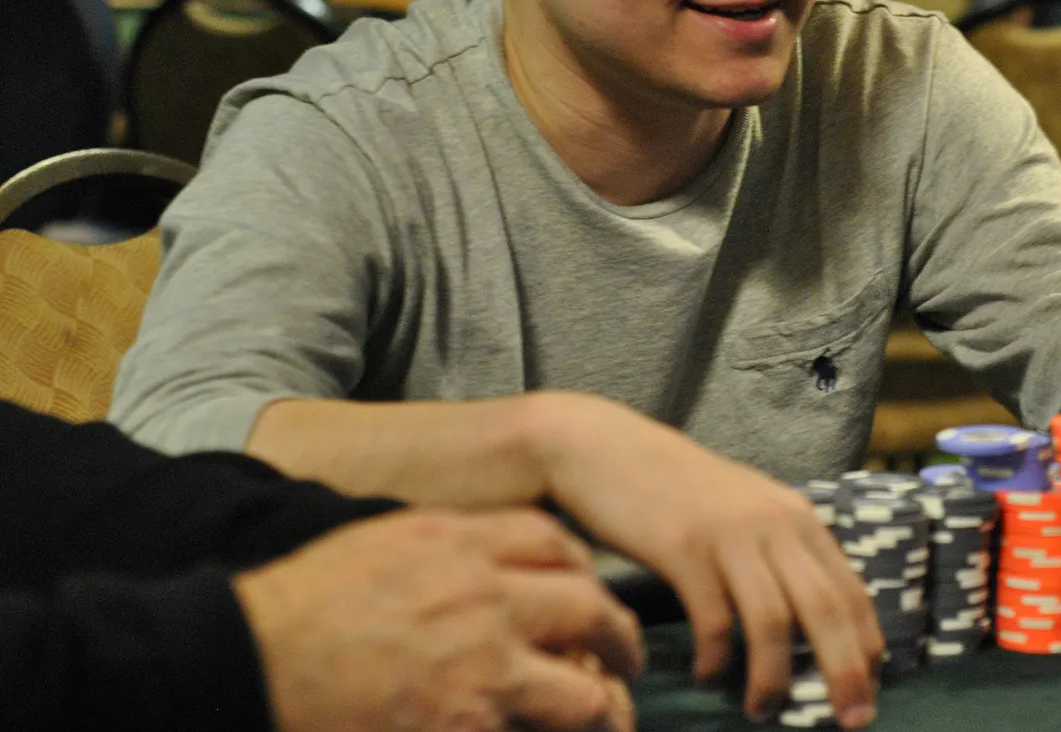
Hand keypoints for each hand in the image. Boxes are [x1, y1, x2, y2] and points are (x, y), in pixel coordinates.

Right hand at [236, 508, 645, 731]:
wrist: (242, 660)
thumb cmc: (293, 609)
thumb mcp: (373, 544)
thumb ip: (438, 550)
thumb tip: (478, 561)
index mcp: (458, 545)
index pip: (554, 541)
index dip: (583, 568)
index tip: (588, 588)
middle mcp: (484, 601)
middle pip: (589, 609)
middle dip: (619, 636)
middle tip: (626, 655)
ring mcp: (482, 673)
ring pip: (585, 694)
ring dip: (605, 710)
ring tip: (612, 720)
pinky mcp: (467, 730)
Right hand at [525, 391, 883, 728]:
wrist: (609, 450)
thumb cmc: (679, 490)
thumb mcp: (748, 511)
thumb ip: (782, 552)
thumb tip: (815, 620)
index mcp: (797, 517)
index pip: (852, 589)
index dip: (866, 646)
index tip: (868, 692)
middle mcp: (773, 522)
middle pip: (826, 608)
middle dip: (844, 671)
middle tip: (852, 720)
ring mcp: (729, 533)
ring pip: (773, 621)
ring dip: (773, 677)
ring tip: (760, 711)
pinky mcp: (684, 547)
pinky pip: (713, 619)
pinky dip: (716, 657)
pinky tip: (707, 673)